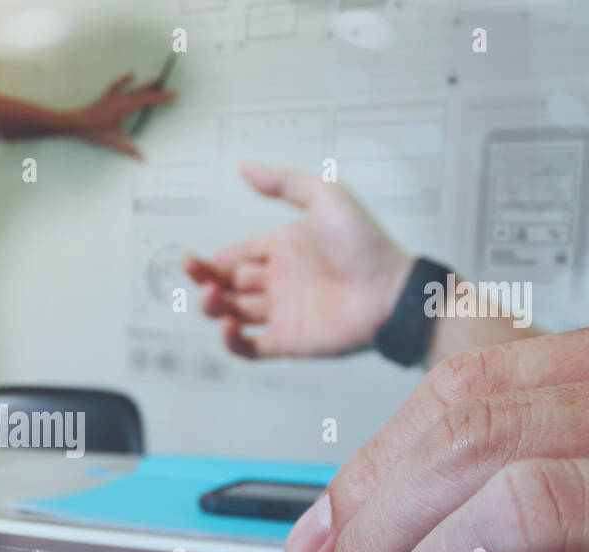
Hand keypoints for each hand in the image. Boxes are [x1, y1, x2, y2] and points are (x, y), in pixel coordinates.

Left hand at [69, 72, 173, 158]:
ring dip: (144, 86)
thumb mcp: (113, 141)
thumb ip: (128, 149)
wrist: (75, 123)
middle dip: (156, 91)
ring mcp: (113, 97)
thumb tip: (141, 158)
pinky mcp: (106, 98)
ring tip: (155, 81)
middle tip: (168, 88)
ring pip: (132, 90)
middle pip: (142, 93)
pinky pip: (117, 86)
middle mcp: (120, 99)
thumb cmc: (93, 131)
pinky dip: (124, 81)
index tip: (171, 94)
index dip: (160, 98)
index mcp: (124, 108)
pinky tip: (131, 75)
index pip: (146, 101)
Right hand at [184, 161, 413, 358]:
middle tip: (197, 275)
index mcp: (282, 249)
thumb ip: (283, 183)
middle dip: (206, 281)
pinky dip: (232, 341)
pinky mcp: (288, 342)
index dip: (213, 260)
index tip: (196, 259)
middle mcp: (278, 281)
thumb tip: (244, 167)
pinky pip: (250, 347)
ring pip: (232, 314)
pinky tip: (227, 326)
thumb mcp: (325, 197)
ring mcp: (282, 313)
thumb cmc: (364, 243)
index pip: (235, 256)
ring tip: (211, 296)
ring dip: (214, 307)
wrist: (392, 290)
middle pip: (228, 285)